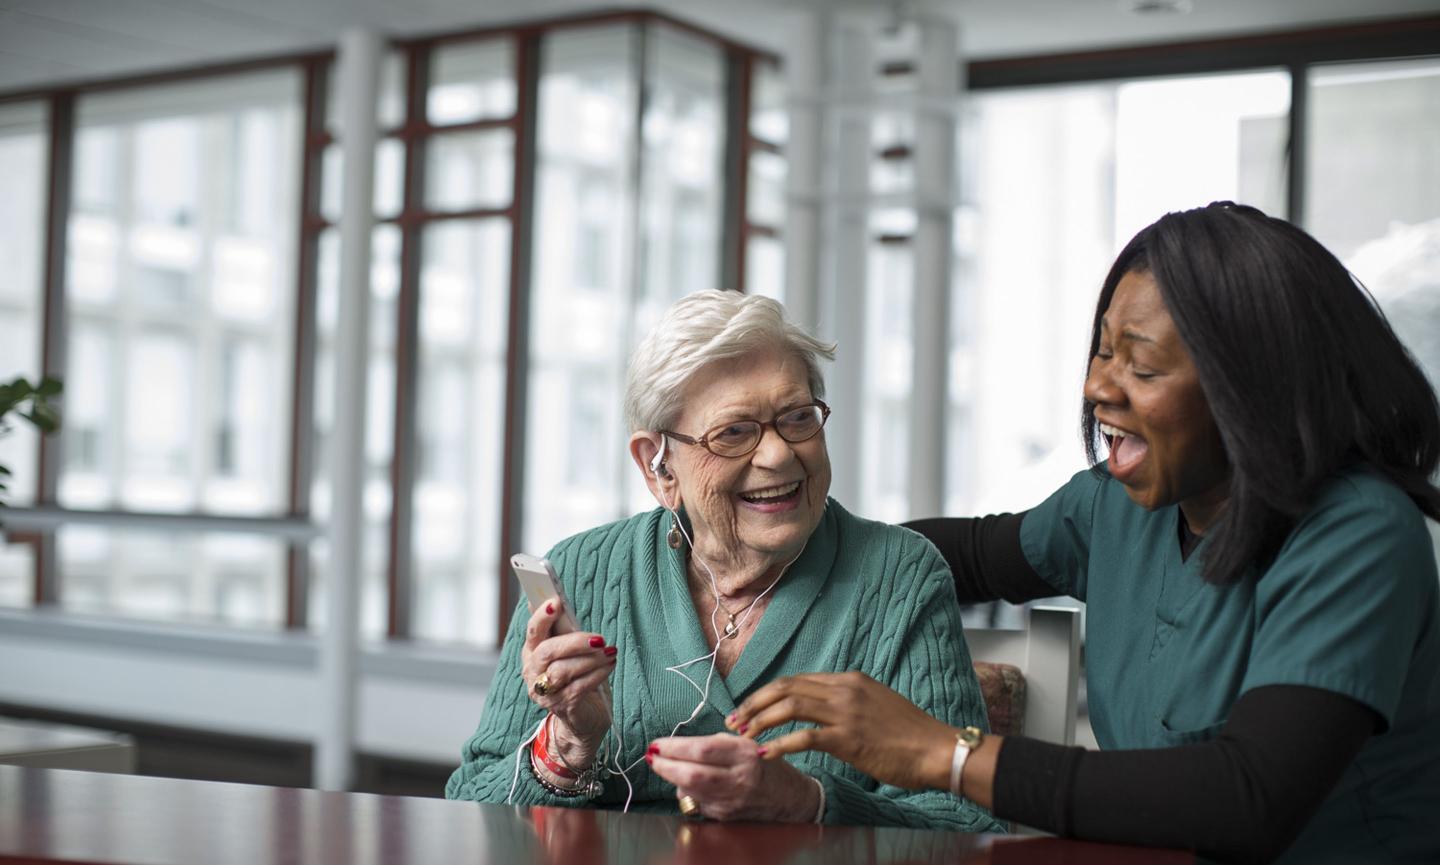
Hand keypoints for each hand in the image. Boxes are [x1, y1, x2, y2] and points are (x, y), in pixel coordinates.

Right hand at [520, 600, 616, 764]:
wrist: (582, 718)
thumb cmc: (576, 676)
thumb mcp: (570, 651)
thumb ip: (564, 631)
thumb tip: (560, 602)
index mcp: (531, 653)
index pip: (533, 632)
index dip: (542, 617)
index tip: (556, 601)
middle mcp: (533, 673)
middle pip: (547, 651)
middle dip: (575, 642)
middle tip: (599, 638)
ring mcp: (545, 692)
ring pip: (563, 670)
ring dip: (591, 659)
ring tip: (610, 651)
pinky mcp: (562, 706)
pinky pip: (579, 687)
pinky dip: (598, 673)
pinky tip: (610, 665)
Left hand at [646, 733, 819, 822]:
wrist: (789, 797)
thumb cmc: (763, 764)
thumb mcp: (745, 743)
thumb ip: (714, 744)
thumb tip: (677, 748)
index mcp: (745, 753)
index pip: (702, 749)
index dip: (675, 746)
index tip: (657, 744)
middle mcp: (740, 778)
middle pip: (693, 774)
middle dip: (665, 765)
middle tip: (651, 757)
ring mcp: (732, 800)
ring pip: (691, 790)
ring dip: (671, 778)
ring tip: (664, 766)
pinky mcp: (726, 816)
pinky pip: (697, 802)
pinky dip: (686, 791)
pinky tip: (686, 783)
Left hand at [726, 671, 959, 792]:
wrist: (936, 748)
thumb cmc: (909, 733)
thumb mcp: (876, 704)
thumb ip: (848, 702)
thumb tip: (821, 713)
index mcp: (849, 679)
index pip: (798, 680)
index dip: (768, 693)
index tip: (750, 707)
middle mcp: (844, 689)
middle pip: (786, 687)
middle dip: (755, 702)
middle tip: (735, 719)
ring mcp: (846, 712)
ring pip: (789, 706)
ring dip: (760, 719)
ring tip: (743, 734)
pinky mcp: (848, 737)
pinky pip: (804, 737)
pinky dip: (780, 744)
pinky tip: (766, 753)